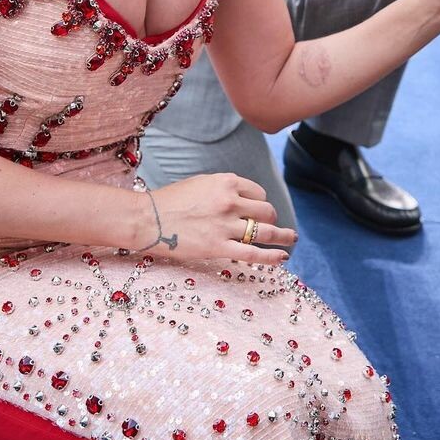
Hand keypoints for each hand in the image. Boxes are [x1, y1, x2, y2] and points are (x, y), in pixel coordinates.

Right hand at [139, 174, 295, 265]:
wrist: (148, 219)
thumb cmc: (170, 200)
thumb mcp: (201, 183)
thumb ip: (224, 189)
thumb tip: (243, 199)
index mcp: (226, 182)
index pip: (258, 193)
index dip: (261, 203)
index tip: (258, 211)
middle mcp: (230, 201)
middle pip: (265, 211)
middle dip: (270, 219)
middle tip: (270, 226)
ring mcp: (226, 225)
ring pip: (265, 231)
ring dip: (283, 236)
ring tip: (291, 240)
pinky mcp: (219, 247)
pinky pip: (253, 253)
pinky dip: (271, 256)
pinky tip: (282, 257)